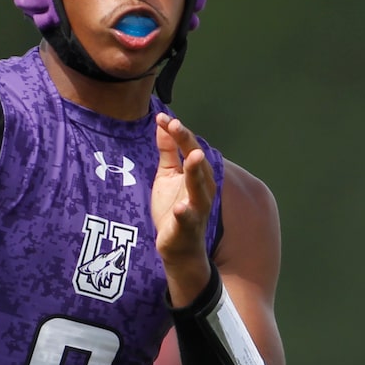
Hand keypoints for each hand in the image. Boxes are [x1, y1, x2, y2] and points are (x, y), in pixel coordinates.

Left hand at [152, 112, 216, 278]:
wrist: (177, 247)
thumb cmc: (174, 209)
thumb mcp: (167, 175)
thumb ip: (167, 151)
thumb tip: (162, 124)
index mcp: (196, 174)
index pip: (189, 147)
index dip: (178, 132)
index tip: (163, 118)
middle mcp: (202, 189)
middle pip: (196, 162)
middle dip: (188, 143)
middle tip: (177, 125)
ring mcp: (197, 208)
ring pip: (199, 188)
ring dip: (196, 172)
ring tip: (193, 156)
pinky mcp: (188, 227)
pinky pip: (188, 219)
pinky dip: (185, 213)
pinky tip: (180, 207)